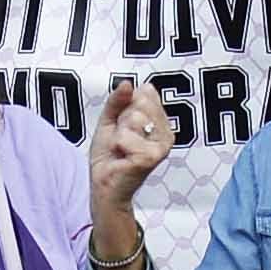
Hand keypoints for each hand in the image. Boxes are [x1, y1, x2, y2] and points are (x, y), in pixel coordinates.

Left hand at [85, 76, 177, 211]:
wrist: (104, 185)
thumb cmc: (109, 156)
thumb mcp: (109, 120)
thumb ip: (117, 101)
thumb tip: (127, 84)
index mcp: (161, 121)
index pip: (145, 92)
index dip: (126, 107)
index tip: (123, 125)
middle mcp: (166, 132)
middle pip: (139, 103)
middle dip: (122, 120)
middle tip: (121, 139)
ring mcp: (161, 146)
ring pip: (133, 118)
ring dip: (118, 134)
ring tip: (121, 149)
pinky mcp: (151, 157)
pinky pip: (126, 137)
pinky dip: (117, 146)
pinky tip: (122, 157)